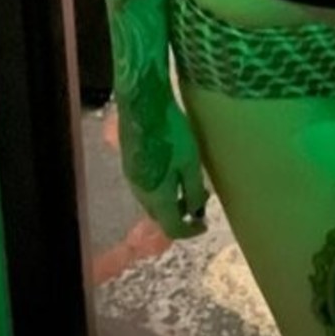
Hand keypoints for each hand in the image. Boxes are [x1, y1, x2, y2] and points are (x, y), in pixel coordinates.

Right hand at [115, 90, 211, 239]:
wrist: (142, 104)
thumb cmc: (171, 134)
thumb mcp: (190, 163)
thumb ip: (194, 191)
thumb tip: (195, 212)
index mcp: (157, 198)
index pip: (173, 228)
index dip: (190, 231)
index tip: (204, 224)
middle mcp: (141, 194)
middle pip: (162, 216)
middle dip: (182, 212)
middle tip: (202, 198)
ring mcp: (132, 178)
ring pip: (153, 201)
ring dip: (172, 199)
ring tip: (190, 181)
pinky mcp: (129, 163)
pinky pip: (147, 186)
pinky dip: (163, 187)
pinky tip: (173, 169)